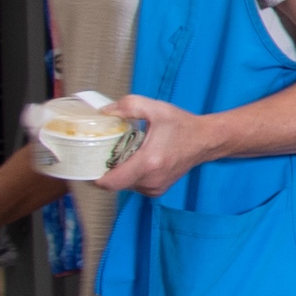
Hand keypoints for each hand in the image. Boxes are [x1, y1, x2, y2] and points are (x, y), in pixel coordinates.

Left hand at [101, 96, 220, 197]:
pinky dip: (129, 176)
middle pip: (113, 183)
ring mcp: (155, 187)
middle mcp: (150, 180)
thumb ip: (129, 105)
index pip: (110, 182)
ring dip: (118, 173)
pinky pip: (134, 186)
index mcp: (148, 162)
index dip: (93, 176)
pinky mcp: (158, 190)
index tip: (88, 163)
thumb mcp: (156, 109)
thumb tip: (104, 111)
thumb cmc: (182, 125)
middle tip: (103, 154)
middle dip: (105, 170)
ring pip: (123, 186)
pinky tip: (134, 162)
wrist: (207, 140)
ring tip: (121, 155)